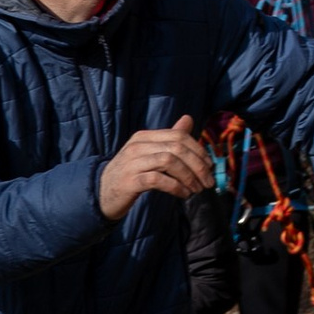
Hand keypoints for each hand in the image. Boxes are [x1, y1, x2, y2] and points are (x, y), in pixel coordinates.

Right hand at [98, 113, 214, 220]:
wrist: (103, 193)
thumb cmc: (131, 173)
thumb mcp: (149, 153)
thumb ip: (169, 138)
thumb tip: (188, 119)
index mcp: (144, 136)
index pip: (179, 136)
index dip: (198, 151)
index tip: (210, 166)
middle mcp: (138, 146)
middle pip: (177, 148)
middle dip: (198, 165)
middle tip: (208, 182)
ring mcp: (132, 163)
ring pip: (169, 162)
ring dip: (189, 177)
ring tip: (197, 189)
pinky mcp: (130, 181)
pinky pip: (158, 180)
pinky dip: (176, 187)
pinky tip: (183, 194)